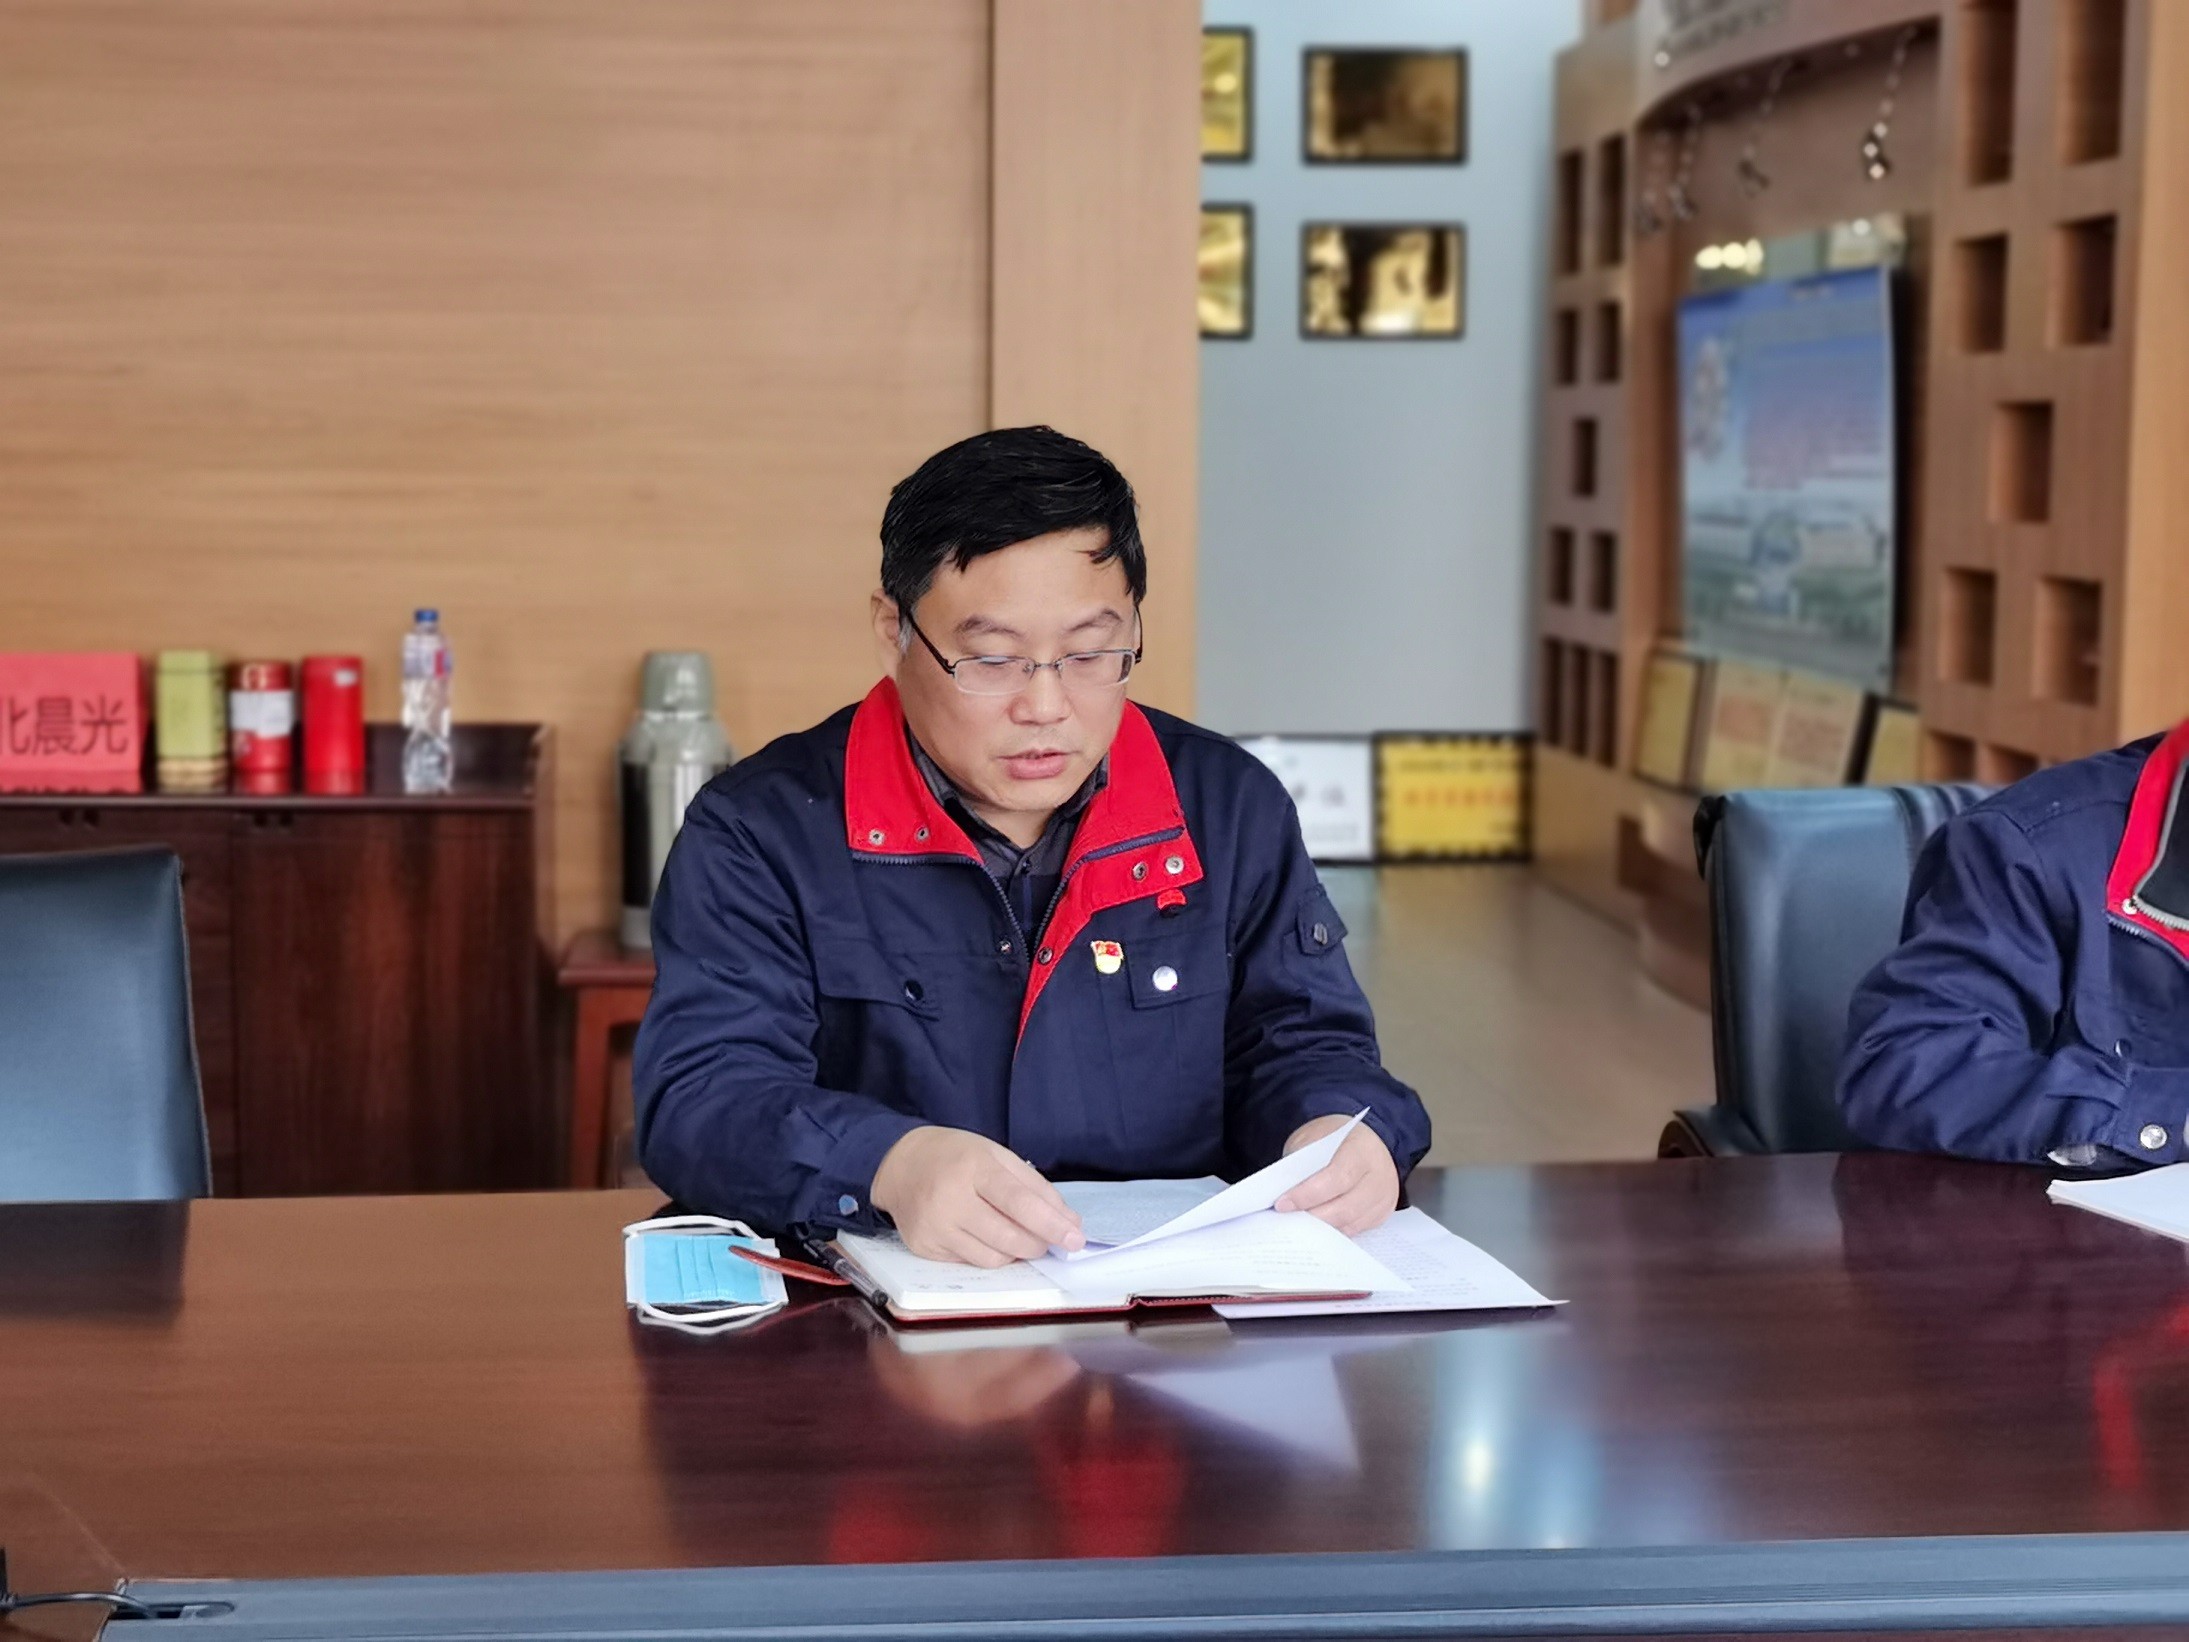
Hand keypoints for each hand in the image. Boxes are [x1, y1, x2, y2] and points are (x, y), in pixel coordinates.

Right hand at [870, 1125, 1085, 1266]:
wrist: (900, 1164)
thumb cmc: (957, 1157)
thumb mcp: (998, 1156)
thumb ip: (1036, 1188)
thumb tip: (1069, 1223)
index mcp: (973, 1167)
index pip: (1018, 1202)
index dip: (1051, 1224)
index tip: (1075, 1238)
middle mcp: (949, 1199)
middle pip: (1008, 1237)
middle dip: (1038, 1243)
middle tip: (1048, 1239)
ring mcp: (934, 1227)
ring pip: (992, 1258)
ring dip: (1015, 1251)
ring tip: (1015, 1233)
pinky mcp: (923, 1248)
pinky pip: (971, 1263)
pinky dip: (988, 1253)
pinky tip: (984, 1235)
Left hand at [1274, 1115, 1398, 1235]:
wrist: (1366, 1140)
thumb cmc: (1335, 1138)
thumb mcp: (1314, 1137)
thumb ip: (1303, 1162)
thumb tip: (1284, 1192)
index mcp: (1362, 1149)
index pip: (1336, 1178)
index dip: (1307, 1194)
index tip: (1282, 1204)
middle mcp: (1379, 1176)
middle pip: (1345, 1208)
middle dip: (1312, 1216)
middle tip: (1286, 1219)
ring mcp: (1384, 1197)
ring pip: (1350, 1223)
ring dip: (1321, 1228)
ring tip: (1296, 1225)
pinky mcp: (1382, 1213)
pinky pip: (1355, 1230)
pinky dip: (1333, 1230)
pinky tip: (1315, 1227)